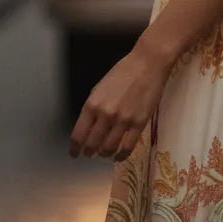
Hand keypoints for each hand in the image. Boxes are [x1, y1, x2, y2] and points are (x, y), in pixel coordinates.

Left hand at [69, 40, 171, 161]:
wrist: (147, 65)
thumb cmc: (122, 72)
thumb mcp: (99, 88)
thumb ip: (92, 108)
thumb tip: (88, 127)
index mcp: (92, 105)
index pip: (79, 134)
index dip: (75, 148)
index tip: (74, 153)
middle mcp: (105, 115)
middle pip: (92, 144)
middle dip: (89, 152)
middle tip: (89, 154)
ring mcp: (123, 121)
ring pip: (109, 148)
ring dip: (104, 154)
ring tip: (104, 154)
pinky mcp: (139, 124)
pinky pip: (128, 147)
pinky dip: (121, 156)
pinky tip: (118, 157)